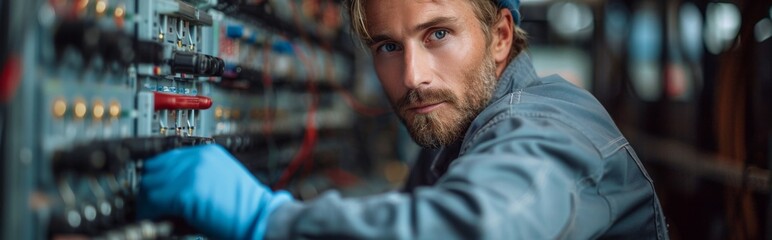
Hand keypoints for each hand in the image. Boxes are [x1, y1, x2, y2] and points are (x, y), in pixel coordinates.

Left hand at [137, 144, 292, 238]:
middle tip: (148, 206)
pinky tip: (156, 219)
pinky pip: (156, 200)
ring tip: (152, 215)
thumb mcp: (220, 181)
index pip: (167, 158)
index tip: (151, 190)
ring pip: (151, 185)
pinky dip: (151, 211)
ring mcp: (192, 172)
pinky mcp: (188, 191)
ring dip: (148, 201)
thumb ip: (195, 178)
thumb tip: (167, 191)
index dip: (156, 176)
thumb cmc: (244, 206)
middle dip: (149, 188)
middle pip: (155, 168)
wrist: (260, 216)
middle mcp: (198, 158)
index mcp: (207, 152)